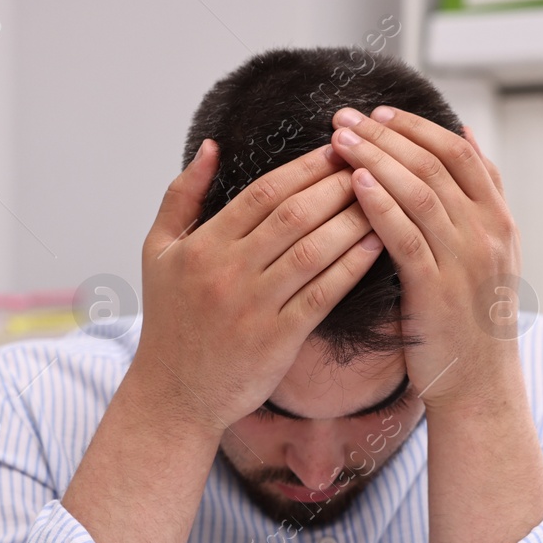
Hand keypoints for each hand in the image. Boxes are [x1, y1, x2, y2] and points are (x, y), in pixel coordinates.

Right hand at [131, 139, 386, 432]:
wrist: (174, 395)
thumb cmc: (170, 323)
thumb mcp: (159, 251)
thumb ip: (182, 195)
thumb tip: (212, 147)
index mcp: (204, 245)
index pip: (264, 193)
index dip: (305, 167)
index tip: (337, 150)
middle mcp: (228, 272)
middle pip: (294, 215)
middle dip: (336, 185)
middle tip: (371, 165)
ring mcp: (254, 306)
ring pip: (314, 251)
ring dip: (352, 221)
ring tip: (383, 199)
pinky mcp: (277, 339)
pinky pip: (323, 294)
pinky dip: (352, 267)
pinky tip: (377, 245)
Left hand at [330, 107, 522, 412]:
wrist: (479, 384)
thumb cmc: (471, 318)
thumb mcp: (487, 251)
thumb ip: (479, 195)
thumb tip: (466, 133)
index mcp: (498, 220)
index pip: (458, 153)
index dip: (417, 127)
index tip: (378, 112)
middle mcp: (487, 234)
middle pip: (435, 165)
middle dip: (387, 136)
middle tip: (345, 117)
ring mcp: (465, 261)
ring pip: (420, 192)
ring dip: (376, 161)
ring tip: (339, 141)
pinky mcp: (437, 290)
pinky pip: (406, 237)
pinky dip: (380, 206)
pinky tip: (354, 185)